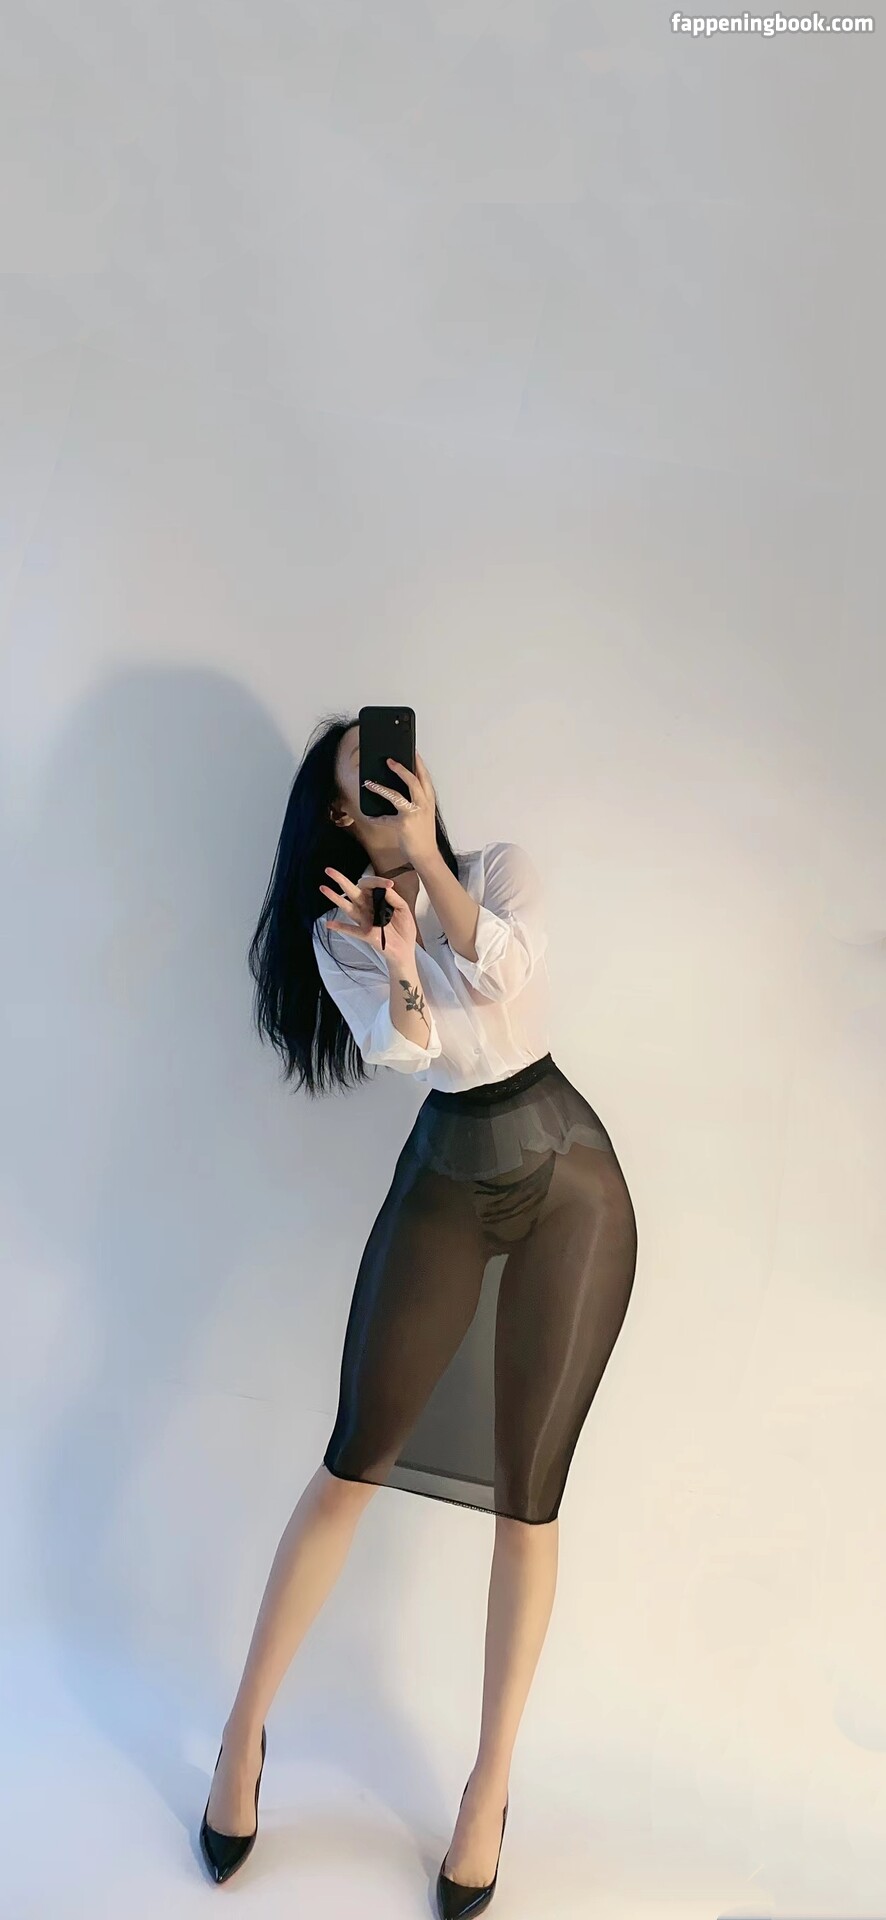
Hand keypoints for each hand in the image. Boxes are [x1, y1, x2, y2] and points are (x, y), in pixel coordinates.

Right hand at [319, 867, 417, 967]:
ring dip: (335, 898)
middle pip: (352, 891)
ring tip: (323, 888)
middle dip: (340, 880)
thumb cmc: (404, 928)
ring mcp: (364, 920)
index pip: (371, 885)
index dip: (377, 881)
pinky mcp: (364, 933)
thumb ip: (393, 897)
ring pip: (347, 906)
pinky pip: (349, 929)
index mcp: (377, 900)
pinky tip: (329, 924)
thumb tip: (384, 887)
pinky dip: (339, 927)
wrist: (405, 949)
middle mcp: (367, 907)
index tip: (388, 884)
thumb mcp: (403, 909)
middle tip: (329, 871)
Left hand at [362, 751, 438, 868]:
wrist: (426, 854)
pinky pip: (385, 818)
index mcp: (429, 799)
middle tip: (389, 760)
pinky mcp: (403, 824)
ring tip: (369, 783)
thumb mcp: (424, 812)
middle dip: (400, 768)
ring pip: (396, 796)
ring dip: (380, 788)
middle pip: (413, 780)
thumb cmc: (423, 833)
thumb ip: (416, 799)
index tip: (412, 751)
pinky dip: (375, 817)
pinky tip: (368, 815)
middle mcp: (423, 804)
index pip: (424, 776)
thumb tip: (400, 786)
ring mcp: (414, 814)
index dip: (418, 762)